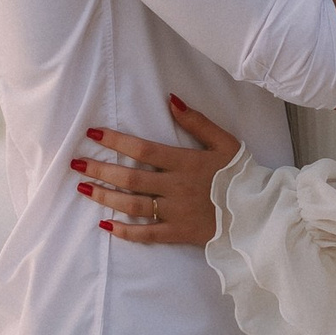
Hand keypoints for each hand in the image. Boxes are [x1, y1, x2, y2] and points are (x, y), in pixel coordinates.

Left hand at [73, 100, 240, 246]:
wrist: (259, 212)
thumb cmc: (241, 174)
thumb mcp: (224, 141)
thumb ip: (197, 121)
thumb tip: (171, 99)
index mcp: (185, 162)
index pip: (143, 149)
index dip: (116, 141)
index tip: (92, 134)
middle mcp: (175, 187)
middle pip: (130, 178)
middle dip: (100, 170)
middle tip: (76, 164)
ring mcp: (176, 212)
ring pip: (133, 205)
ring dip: (105, 197)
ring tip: (83, 189)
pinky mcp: (179, 233)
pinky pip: (147, 235)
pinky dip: (125, 232)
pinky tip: (105, 226)